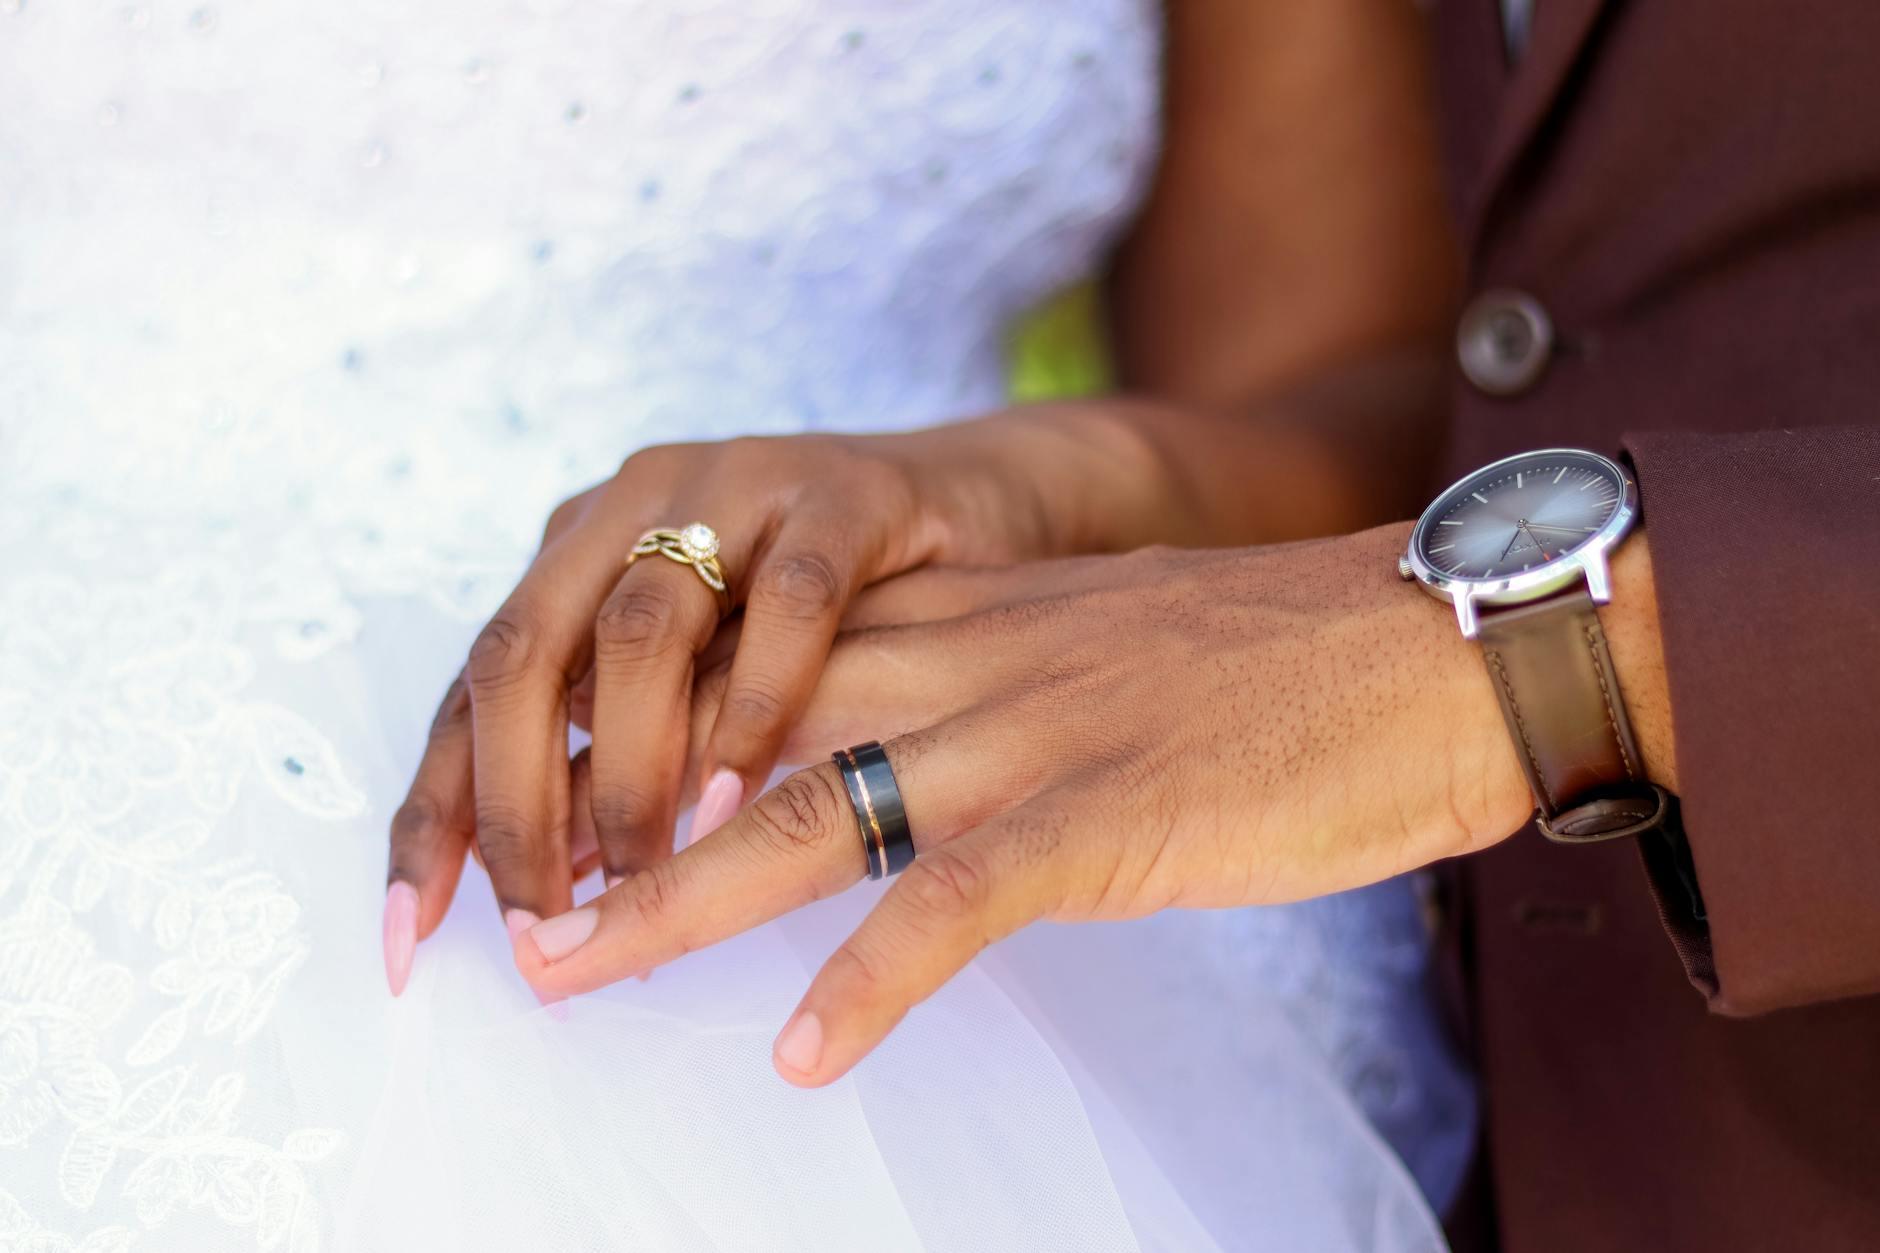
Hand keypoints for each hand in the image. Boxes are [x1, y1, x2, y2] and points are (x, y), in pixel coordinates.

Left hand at [509, 525, 1646, 1082]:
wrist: (1423, 642)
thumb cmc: (1274, 664)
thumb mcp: (1096, 646)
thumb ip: (993, 682)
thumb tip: (916, 760)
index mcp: (966, 624)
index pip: (765, 669)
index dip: (651, 738)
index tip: (558, 802)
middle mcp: (969, 665)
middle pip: (747, 739)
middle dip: (616, 817)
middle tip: (507, 898)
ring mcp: (1030, 736)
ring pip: (812, 812)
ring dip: (679, 901)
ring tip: (573, 969)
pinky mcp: (1107, 816)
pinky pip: (959, 901)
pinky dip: (874, 980)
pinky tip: (805, 1055)